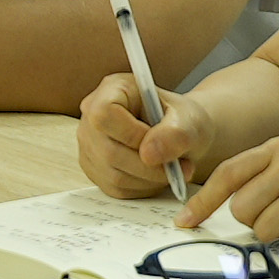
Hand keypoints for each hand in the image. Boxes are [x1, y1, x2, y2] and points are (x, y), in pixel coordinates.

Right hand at [75, 79, 201, 199]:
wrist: (180, 134)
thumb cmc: (182, 120)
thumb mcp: (189, 121)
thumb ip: (175, 133)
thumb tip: (149, 155)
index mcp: (112, 89)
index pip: (104, 114)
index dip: (132, 135)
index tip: (160, 143)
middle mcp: (92, 116)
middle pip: (109, 151)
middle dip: (151, 166)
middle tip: (182, 167)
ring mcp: (89, 144)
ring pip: (114, 175)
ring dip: (150, 179)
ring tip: (174, 170)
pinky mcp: (95, 169)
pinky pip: (115, 188)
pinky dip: (142, 188)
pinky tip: (157, 176)